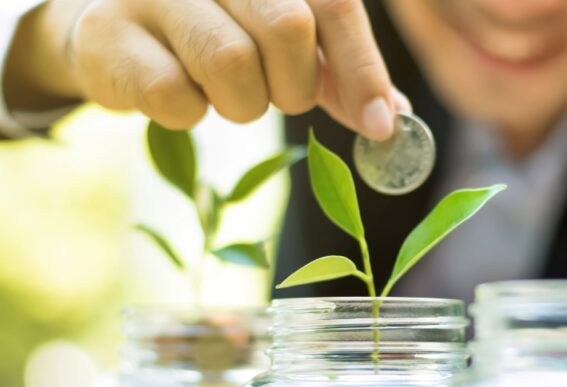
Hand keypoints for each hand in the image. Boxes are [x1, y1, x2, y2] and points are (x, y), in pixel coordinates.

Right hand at [6, 0, 409, 139]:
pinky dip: (188, 113)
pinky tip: (178, 94)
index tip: (381, 126)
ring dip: (241, 103)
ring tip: (222, 92)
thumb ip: (333, 73)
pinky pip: (174, 97)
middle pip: (287, 27)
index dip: (362, 69)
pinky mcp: (110, 36)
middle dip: (294, 86)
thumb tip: (388, 117)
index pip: (332, 5)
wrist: (113, 26)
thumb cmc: (214, 34)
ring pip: (231, 64)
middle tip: (278, 96)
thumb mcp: (280, 45)